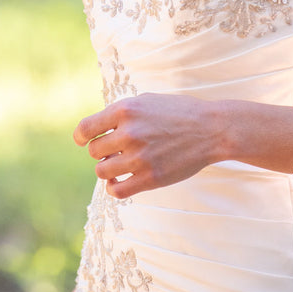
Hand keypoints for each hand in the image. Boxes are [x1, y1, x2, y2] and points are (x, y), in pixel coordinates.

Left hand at [74, 93, 220, 197]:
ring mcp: (140, 156)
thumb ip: (121, 113)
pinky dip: (113, 188)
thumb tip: (96, 130)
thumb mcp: (147, 101)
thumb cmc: (178, 113)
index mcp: (127, 109)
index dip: (81, 137)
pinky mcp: (151, 178)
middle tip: (116, 150)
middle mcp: (130, 132)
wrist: (211, 129)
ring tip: (119, 164)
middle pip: (94, 151)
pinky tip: (119, 181)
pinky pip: (117, 191)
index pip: (86, 129)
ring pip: (102, 171)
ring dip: (108, 168)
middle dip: (101, 151)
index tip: (83, 141)